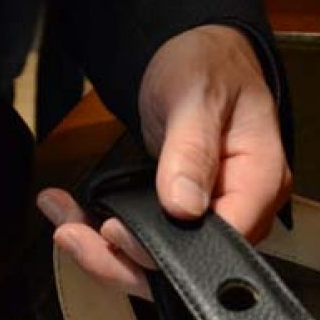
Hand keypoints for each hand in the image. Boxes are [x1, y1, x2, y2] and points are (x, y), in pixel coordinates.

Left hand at [37, 24, 290, 295]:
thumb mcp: (196, 95)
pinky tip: (68, 213)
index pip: (221, 242)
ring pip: (154, 261)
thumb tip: (184, 206)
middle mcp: (236, 210)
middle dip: (119, 260)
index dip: (166, 251)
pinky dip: (99, 232)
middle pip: (183, 266)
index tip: (115, 232)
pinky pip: (140, 239)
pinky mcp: (176, 216)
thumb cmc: (207, 65)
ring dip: (101, 251)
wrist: (192, 53)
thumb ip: (191, 149)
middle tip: (70, 236)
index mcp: (258, 183)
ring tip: (61, 223)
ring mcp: (206, 216)